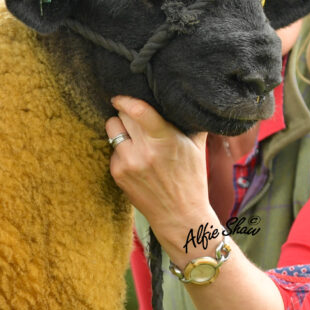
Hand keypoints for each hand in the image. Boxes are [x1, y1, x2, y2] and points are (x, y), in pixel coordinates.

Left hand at [105, 97, 215, 247]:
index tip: (120, 96)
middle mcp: (143, 151)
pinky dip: (121, 148)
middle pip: (121, 116)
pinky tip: (135, 156)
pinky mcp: (117, 174)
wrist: (179, 214)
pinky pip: (112, 149)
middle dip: (126, 112)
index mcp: (165, 139)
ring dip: (120, 127)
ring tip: (133, 134)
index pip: (138, 110)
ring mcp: (127, 163)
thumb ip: (190, 120)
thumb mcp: (197, 146)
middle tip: (134, 115)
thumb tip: (185, 97)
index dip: (126, 99)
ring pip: (112, 129)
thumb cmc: (191, 177)